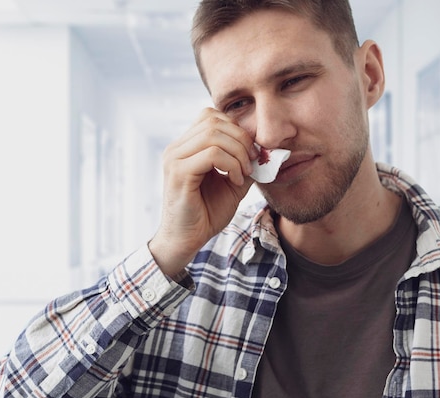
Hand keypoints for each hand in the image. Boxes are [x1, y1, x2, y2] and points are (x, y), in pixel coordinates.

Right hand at [148, 108, 257, 277]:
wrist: (188, 239)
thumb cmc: (207, 213)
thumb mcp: (233, 183)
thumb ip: (244, 162)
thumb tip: (264, 148)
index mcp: (186, 146)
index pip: (211, 116)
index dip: (236, 129)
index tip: (251, 153)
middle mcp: (177, 148)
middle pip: (214, 120)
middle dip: (241, 139)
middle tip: (252, 162)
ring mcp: (175, 158)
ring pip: (214, 134)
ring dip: (238, 153)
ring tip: (243, 173)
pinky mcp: (179, 173)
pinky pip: (212, 154)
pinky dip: (231, 165)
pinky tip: (235, 180)